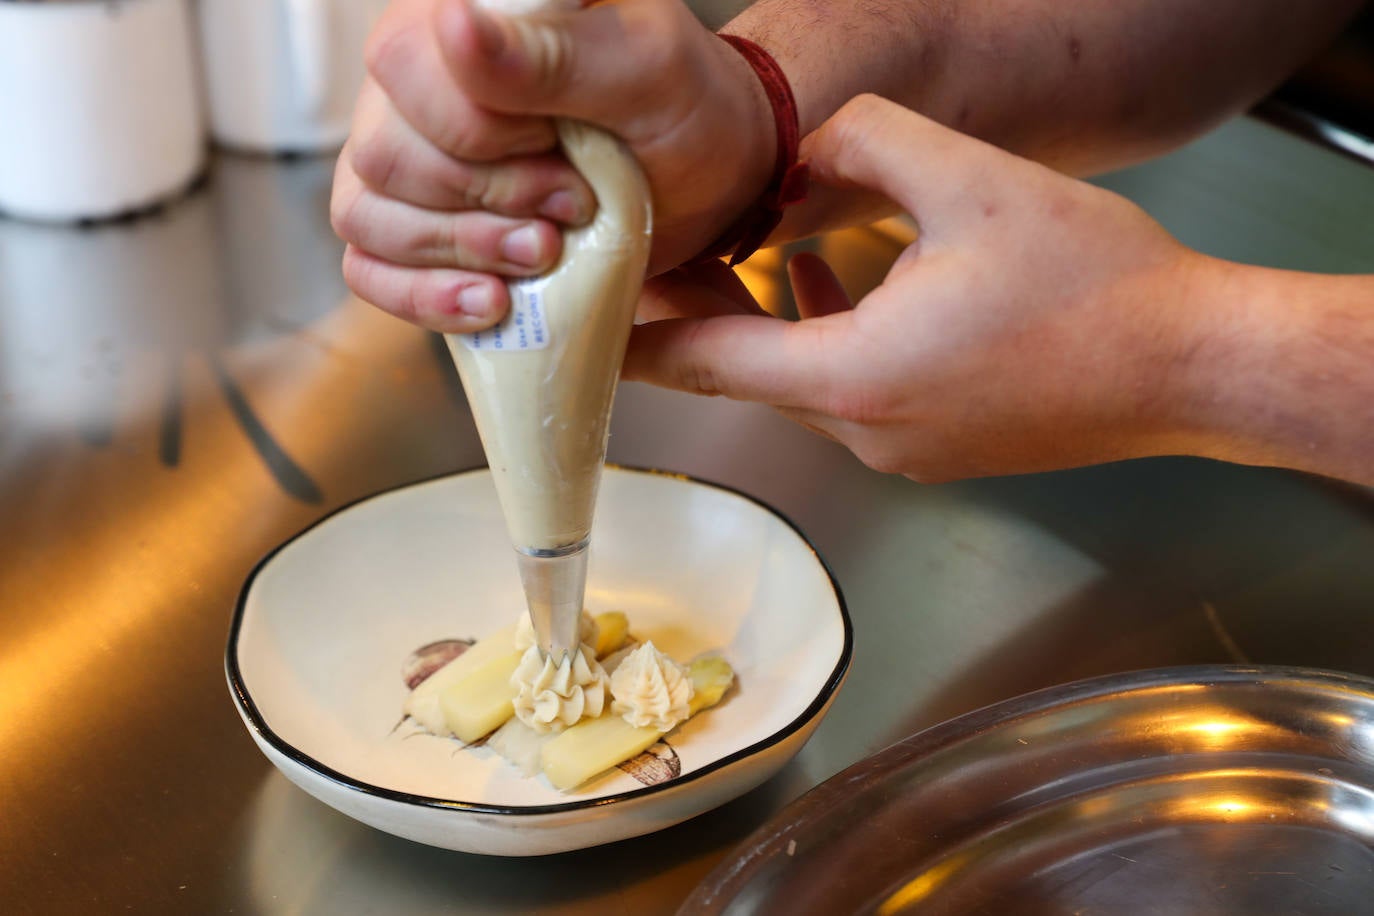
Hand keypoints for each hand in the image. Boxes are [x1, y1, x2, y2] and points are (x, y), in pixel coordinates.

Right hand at [331, 0, 774, 332]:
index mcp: (458, 20)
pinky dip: (426, 298)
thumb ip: (547, 54)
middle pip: (383, 157)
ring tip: (547, 253)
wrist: (710, 181)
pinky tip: (493, 303)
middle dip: (486, 200)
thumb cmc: (683, 111)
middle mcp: (415, 87)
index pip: (404, 72)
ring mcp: (408, 162)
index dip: (480, 133)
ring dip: (465, 252)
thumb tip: (452, 24)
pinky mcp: (418, 231)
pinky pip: (368, 272)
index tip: (560, 146)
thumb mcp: (642, 72)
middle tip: (572, 206)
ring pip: (367, 219)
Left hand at [624, 94, 1221, 481]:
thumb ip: (865, 142)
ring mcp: (903, 452)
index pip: (705, 361)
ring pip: (802, 381)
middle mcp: (865, 432)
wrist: (1192, 366)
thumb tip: (809, 145)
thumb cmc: (1095, 286)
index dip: (637, 340)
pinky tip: (840, 281)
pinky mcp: (940, 448)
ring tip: (756, 254)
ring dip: (771, 323)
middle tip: (662, 263)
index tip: (582, 333)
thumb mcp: (968, 179)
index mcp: (853, 378)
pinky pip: (852, 394)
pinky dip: (828, 341)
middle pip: (748, 373)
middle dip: (702, 317)